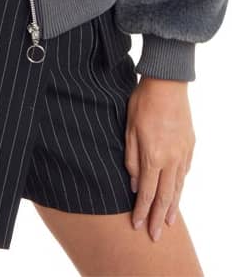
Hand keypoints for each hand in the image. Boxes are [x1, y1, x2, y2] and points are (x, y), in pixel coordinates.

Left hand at [124, 75, 195, 241]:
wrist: (168, 82)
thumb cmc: (143, 102)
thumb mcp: (129, 129)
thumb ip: (131, 159)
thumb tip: (135, 184)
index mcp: (154, 156)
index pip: (148, 193)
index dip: (142, 212)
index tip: (137, 226)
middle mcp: (171, 159)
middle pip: (166, 196)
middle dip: (159, 218)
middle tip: (156, 236)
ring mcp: (183, 152)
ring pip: (179, 186)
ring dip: (173, 206)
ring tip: (169, 222)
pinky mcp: (190, 144)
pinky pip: (185, 170)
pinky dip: (181, 184)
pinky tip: (178, 190)